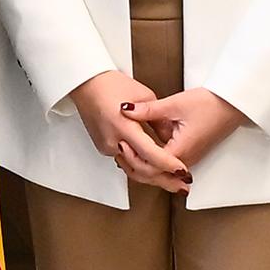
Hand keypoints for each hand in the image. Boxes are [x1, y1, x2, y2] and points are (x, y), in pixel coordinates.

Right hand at [68, 68, 189, 191]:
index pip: (150, 154)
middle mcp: (113, 140)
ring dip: (152, 176)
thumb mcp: (145, 96)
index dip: (168, 164)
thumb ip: (159, 121)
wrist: (87, 83)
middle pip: (141, 169)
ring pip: (133, 169)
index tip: (182, 170)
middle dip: (164, 180)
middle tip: (181, 186)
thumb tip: (170, 138)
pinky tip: (153, 169)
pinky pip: (125, 162)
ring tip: (171, 181)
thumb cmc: (111, 84)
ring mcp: (107, 146)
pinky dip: (140, 166)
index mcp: (123, 125)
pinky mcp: (104, 148)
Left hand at [127, 87, 246, 173]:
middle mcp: (185, 161)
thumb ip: (147, 110)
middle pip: (154, 176)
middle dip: (134, 166)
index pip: (150, 166)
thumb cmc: (211, 104)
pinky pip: (167, 167)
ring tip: (126, 152)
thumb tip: (125, 110)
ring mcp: (189, 159)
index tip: (121, 143)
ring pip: (160, 174)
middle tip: (119, 151)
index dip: (132, 157)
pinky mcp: (190, 154)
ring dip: (143, 166)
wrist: (232, 104)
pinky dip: (152, 163)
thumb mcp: (175, 104)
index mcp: (180, 151)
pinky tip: (141, 151)